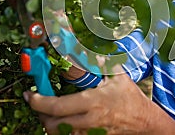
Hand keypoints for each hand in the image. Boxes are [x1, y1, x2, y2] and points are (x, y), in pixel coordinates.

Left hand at [23, 66, 174, 134]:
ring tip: (49, 112)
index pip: (58, 107)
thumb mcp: (118, 77)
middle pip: (52, 125)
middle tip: (37, 103)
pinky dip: (62, 131)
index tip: (30, 94)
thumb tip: (89, 49)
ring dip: (50, 124)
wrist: (145, 123)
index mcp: (93, 102)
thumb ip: (102, 62)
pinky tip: (64, 120)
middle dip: (40, 115)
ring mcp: (90, 134)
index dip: (39, 102)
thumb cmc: (131, 99)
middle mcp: (89, 121)